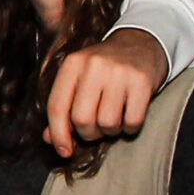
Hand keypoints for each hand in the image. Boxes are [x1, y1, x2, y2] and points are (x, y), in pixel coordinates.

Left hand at [45, 27, 167, 156]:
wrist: (141, 43)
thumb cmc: (104, 69)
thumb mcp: (79, 79)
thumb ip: (63, 107)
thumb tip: (51, 139)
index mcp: (72, 65)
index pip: (56, 107)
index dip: (58, 134)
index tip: (64, 151)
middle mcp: (93, 66)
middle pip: (82, 119)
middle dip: (88, 133)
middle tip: (95, 129)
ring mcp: (119, 72)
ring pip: (107, 123)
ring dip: (110, 131)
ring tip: (113, 119)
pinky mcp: (142, 81)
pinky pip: (132, 121)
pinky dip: (130, 128)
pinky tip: (129, 116)